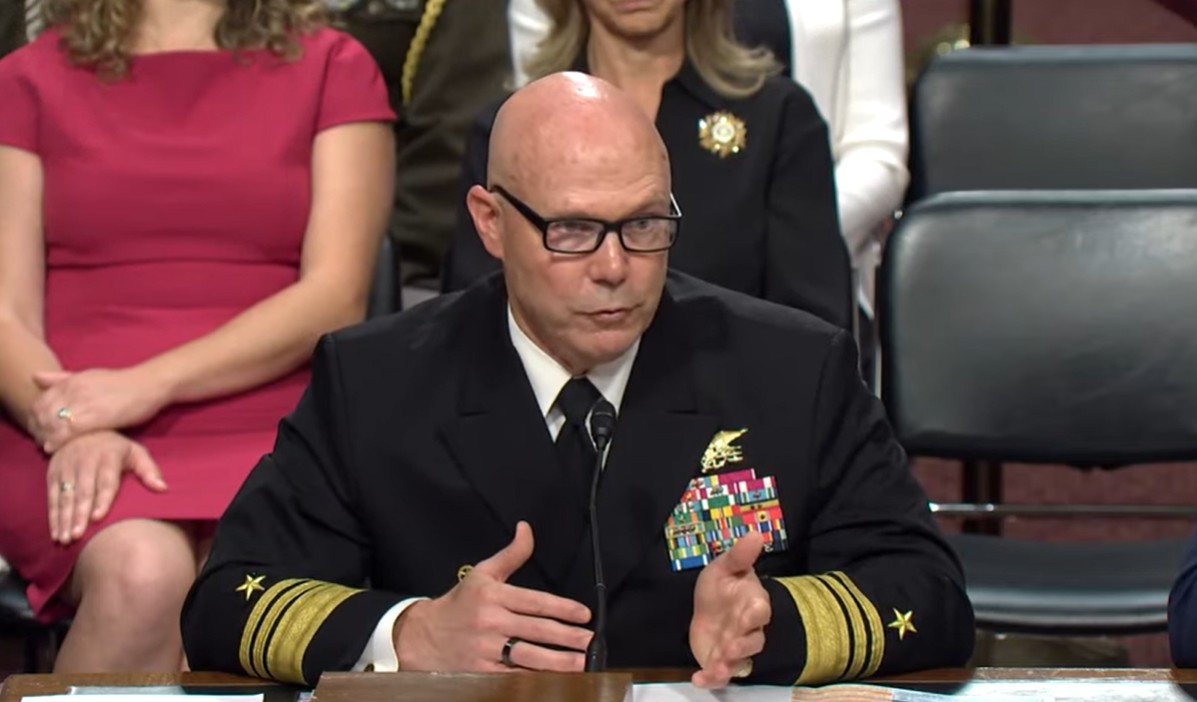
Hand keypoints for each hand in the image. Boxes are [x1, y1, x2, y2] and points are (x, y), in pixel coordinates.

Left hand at [28, 367, 169, 452]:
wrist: (148, 385)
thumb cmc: (121, 383)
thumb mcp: (89, 375)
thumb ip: (61, 378)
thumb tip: (34, 376)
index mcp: (71, 380)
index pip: (40, 400)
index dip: (33, 416)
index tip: (35, 427)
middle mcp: (74, 390)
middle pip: (42, 413)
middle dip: (36, 428)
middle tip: (37, 439)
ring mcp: (84, 404)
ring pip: (51, 423)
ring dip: (43, 436)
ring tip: (45, 445)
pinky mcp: (96, 418)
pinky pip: (67, 432)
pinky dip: (56, 441)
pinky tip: (52, 448)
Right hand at [46, 430, 167, 544]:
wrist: (83, 428)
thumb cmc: (116, 447)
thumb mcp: (135, 452)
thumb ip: (148, 470)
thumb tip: (163, 488)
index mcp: (108, 456)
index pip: (105, 481)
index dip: (102, 499)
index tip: (98, 517)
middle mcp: (85, 461)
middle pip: (82, 492)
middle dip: (79, 515)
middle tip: (77, 536)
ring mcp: (66, 466)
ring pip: (65, 496)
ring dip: (64, 519)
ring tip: (65, 539)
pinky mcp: (53, 472)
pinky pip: (51, 496)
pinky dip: (53, 516)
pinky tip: (56, 533)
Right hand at [392, 521, 592, 671]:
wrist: (422, 637)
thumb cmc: (459, 604)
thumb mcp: (482, 574)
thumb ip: (511, 554)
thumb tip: (526, 529)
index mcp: (493, 596)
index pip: (535, 602)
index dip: (562, 608)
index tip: (584, 615)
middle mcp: (490, 622)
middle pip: (536, 631)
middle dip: (567, 637)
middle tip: (589, 642)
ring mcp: (486, 650)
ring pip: (528, 657)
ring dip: (557, 662)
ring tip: (580, 664)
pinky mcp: (481, 672)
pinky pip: (513, 677)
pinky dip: (534, 679)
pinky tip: (554, 680)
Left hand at [689, 531, 770, 687]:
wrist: (708, 607)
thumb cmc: (720, 586)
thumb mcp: (723, 567)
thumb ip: (738, 555)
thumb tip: (755, 533)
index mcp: (752, 604)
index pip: (760, 611)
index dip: (755, 615)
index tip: (746, 616)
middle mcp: (748, 629)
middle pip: (753, 641)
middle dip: (742, 646)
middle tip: (729, 648)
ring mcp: (735, 648)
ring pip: (740, 661)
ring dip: (729, 666)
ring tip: (716, 669)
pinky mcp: (720, 662)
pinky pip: (721, 675)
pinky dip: (711, 680)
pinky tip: (698, 679)